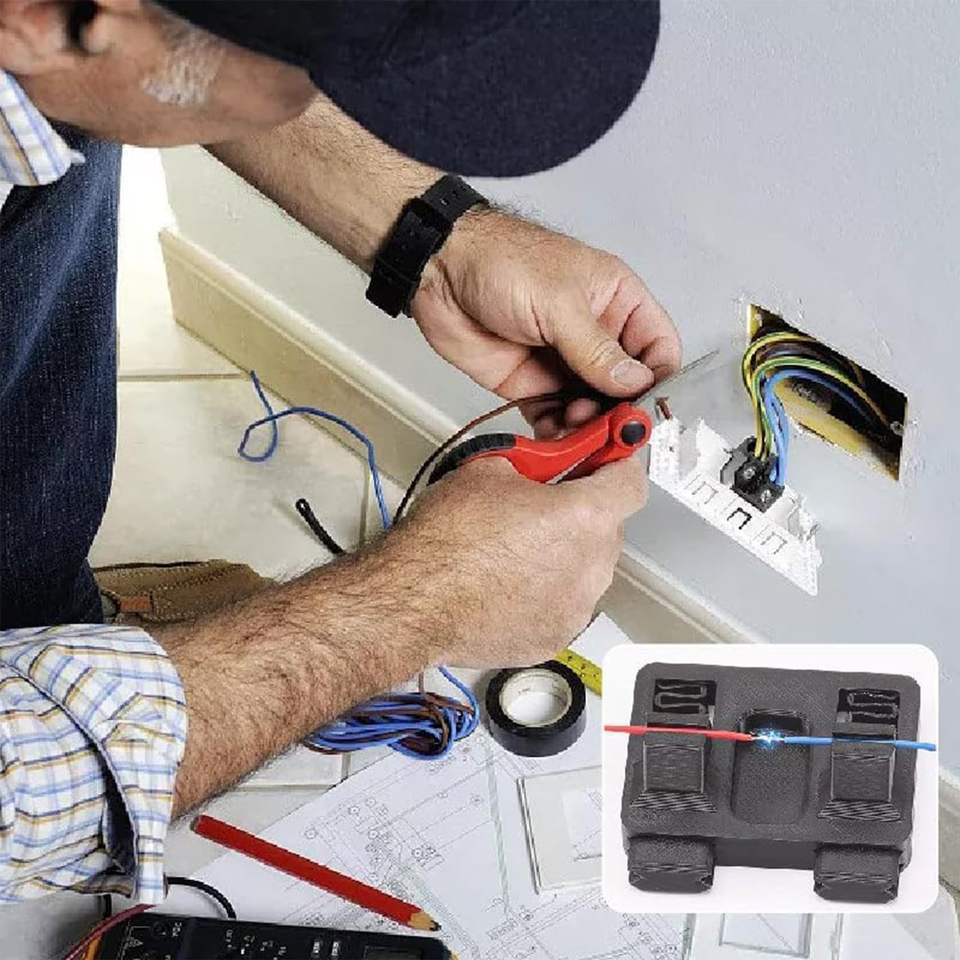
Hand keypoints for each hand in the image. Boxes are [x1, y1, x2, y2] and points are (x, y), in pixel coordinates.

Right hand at [378, 456, 646, 667]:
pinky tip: (508, 582)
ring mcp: (575, 608)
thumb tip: (541, 464)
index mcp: (584, 517)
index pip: (631, 482)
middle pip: (607, 527)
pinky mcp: (553, 637)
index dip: (616, 465)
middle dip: (581, 511)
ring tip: (515, 547)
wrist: (413, 601)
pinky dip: (545, 591)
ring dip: (564, 553)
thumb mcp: (489, 468)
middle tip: (541, 503)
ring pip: (586, 568)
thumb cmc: (445, 541)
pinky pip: (563, 603)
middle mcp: (591, 566)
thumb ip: (535, 464)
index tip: (605, 461)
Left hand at [412, 209, 681, 436]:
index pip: (658, 346)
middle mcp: (595, 334)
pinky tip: (554, 436)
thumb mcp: (558, 303)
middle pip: (626, 386)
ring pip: (593, 407)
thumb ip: (597, 349)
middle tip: (608, 427)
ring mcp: (564, 362)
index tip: (647, 407)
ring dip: (589, 425)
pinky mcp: (532, 384)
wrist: (438, 272)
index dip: (658, 379)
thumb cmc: (500, 261)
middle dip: (620, 410)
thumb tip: (634, 383)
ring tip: (575, 427)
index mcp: (616, 300)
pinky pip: (555, 418)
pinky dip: (558, 433)